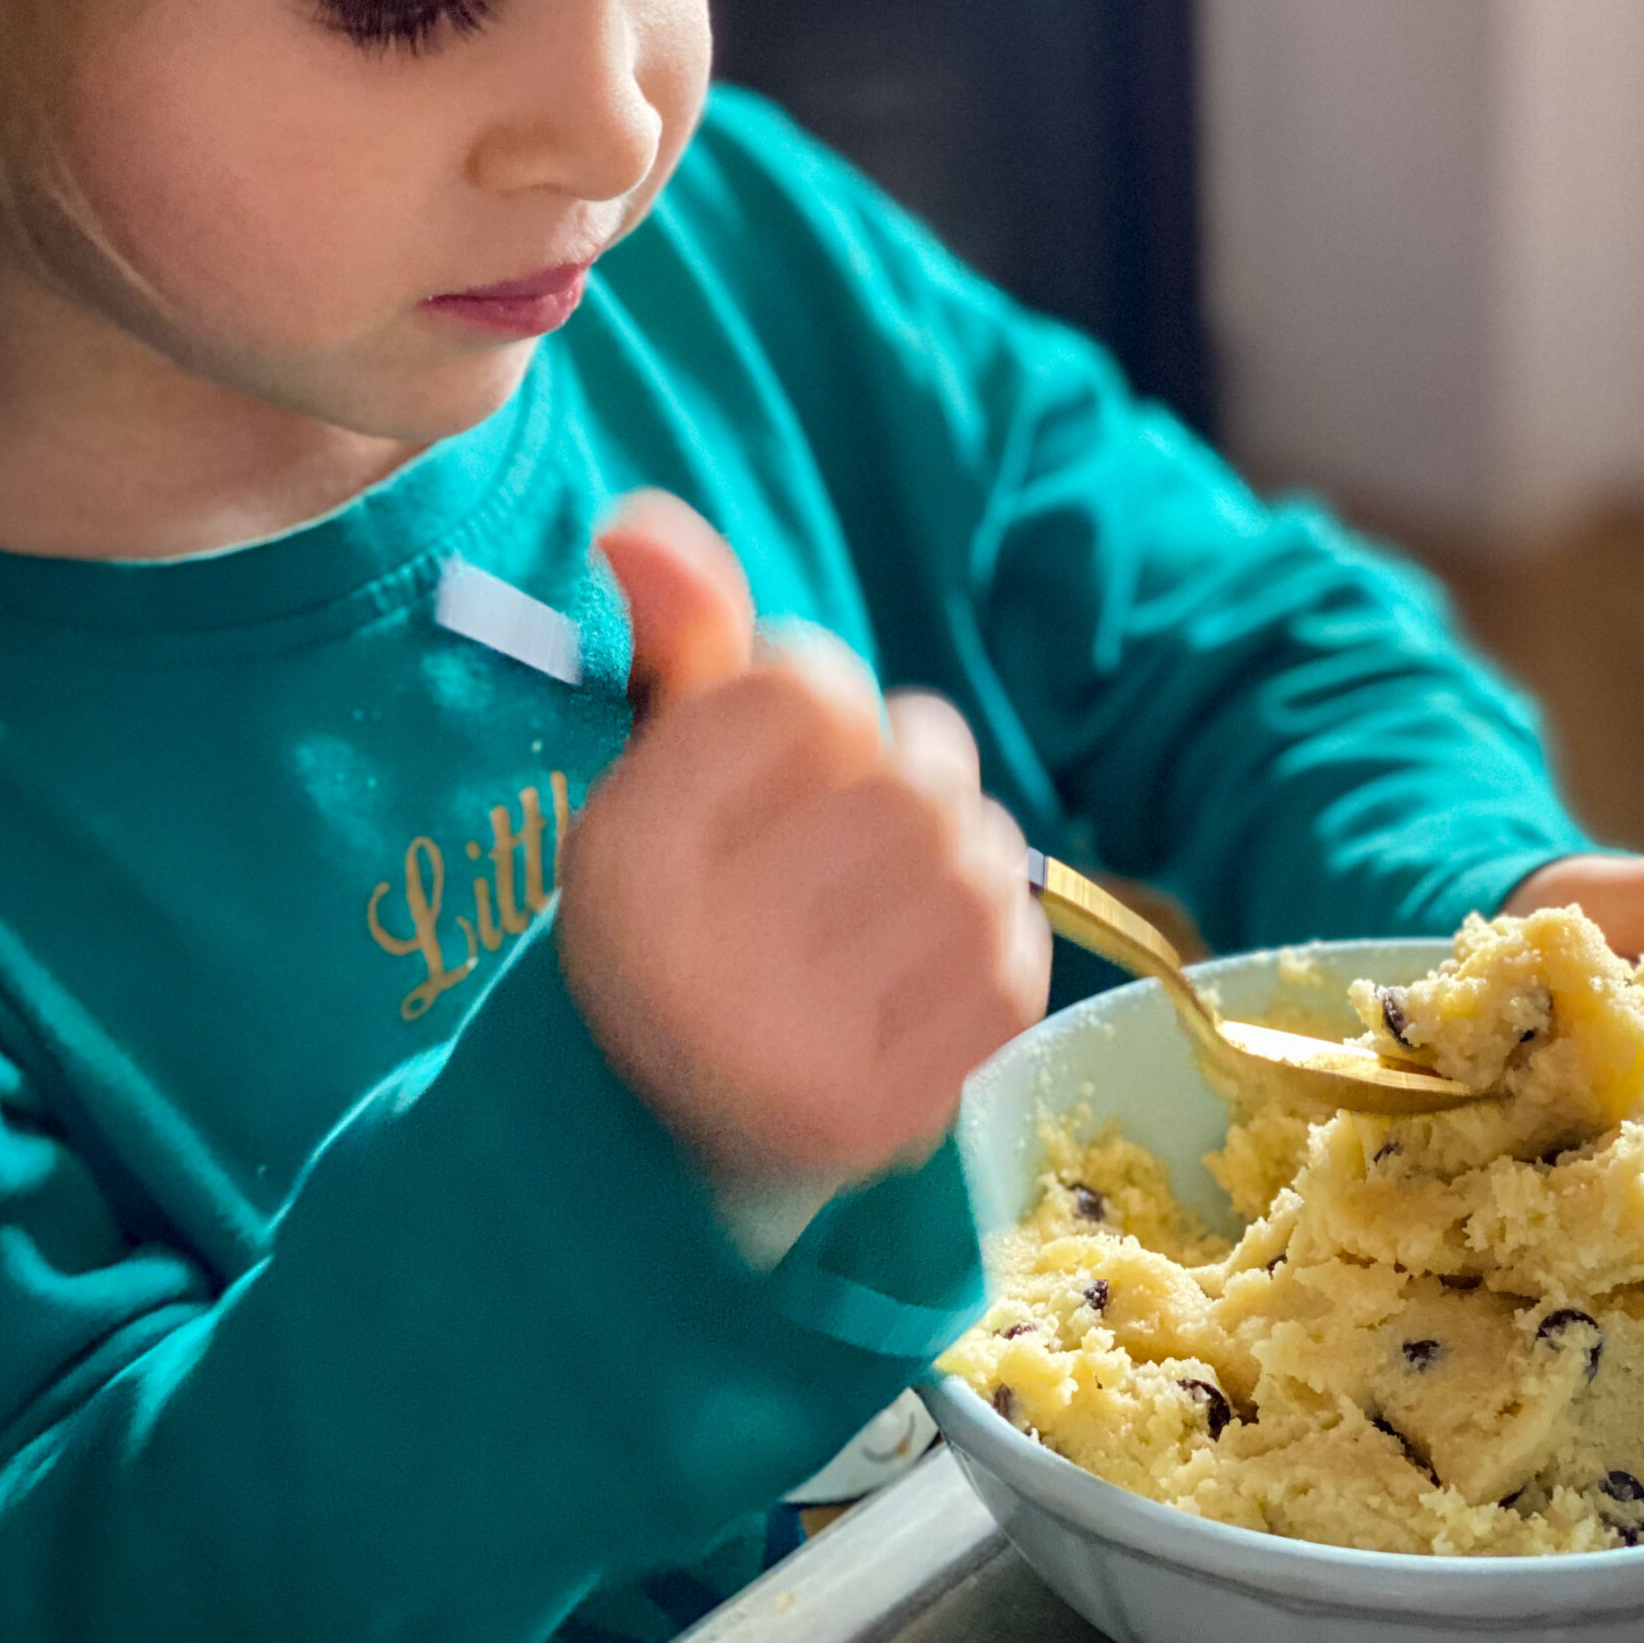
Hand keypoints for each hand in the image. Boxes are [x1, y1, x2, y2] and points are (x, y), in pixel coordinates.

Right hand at [556, 490, 1051, 1176]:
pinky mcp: (898, 1108)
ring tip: (891, 884)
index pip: (806, 688)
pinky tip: (924, 953)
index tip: (785, 746)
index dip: (820, 694)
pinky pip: (1015, 948)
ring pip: (977, 853)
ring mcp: (805, 1047)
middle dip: (905, 771)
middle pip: (910, 771)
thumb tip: (638, 522)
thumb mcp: (660, 765)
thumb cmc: (692, 899)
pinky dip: (993, 927)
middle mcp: (704, 960)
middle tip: (854, 823)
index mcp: (628, 860)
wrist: (682, 1120)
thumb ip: (674, 638)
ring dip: (959, 844)